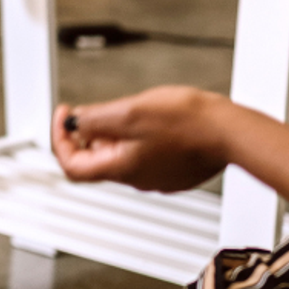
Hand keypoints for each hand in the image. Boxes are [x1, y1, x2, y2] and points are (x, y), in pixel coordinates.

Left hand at [51, 87, 231, 191]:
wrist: (229, 132)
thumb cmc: (187, 122)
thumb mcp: (129, 112)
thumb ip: (95, 119)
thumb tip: (74, 123)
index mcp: (121, 167)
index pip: (72, 166)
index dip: (59, 139)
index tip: (64, 115)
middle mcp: (137, 178)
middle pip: (95, 160)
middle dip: (87, 133)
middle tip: (91, 110)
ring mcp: (156, 176)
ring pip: (120, 156)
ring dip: (112, 134)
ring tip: (125, 110)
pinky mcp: (173, 170)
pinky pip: (144, 155)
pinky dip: (136, 138)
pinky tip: (149, 120)